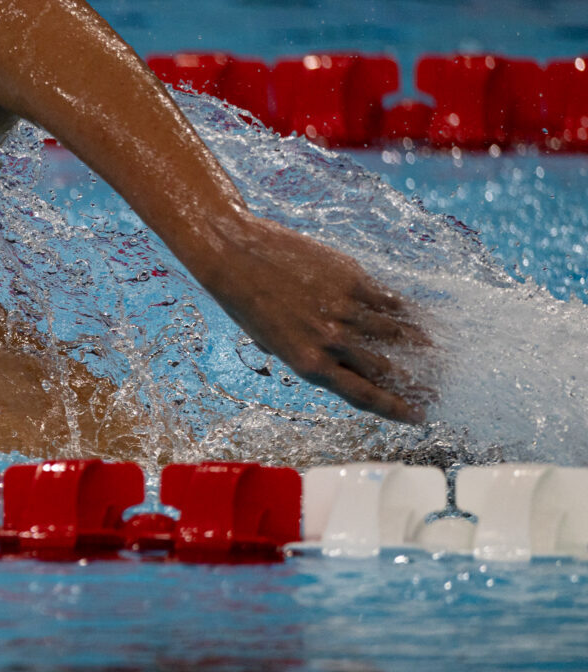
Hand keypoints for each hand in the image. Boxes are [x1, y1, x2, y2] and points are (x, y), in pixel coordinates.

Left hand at [197, 214, 432, 421]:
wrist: (234, 256)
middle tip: (434, 390)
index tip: (417, 415)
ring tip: (436, 352)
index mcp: (309, 365)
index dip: (396, 408)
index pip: (364, 396)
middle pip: (387, 371)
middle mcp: (332, 343)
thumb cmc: (246, 301)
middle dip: (417, 385)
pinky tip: (422, 319)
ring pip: (398, 335)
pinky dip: (410, 313)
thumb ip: (308, 354)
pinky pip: (392, 303)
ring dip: (421, 347)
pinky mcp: (354, 281)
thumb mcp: (273, 342)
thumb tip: (339, 361)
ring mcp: (346, 311)